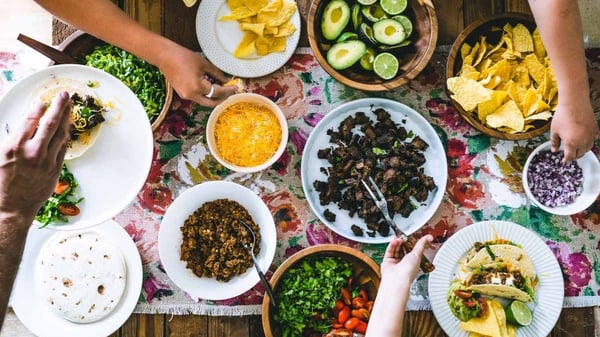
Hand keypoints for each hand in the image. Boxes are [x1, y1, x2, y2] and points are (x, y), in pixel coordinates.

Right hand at [0, 92, 70, 223]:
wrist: (11, 207)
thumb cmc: (1, 181)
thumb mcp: (0, 156)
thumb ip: (14, 138)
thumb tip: (25, 123)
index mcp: (14, 146)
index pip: (31, 119)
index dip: (40, 107)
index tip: (45, 100)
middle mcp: (32, 151)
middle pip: (51, 123)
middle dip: (60, 106)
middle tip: (66, 95)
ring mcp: (46, 160)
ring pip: (61, 134)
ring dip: (67, 119)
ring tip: (70, 108)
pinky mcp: (56, 169)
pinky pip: (63, 148)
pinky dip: (66, 135)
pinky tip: (68, 127)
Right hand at [158, 43, 237, 107]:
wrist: (165, 56)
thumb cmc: (184, 57)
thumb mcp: (204, 64)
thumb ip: (217, 74)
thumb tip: (226, 80)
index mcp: (198, 87)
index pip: (217, 93)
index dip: (228, 90)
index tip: (235, 87)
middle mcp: (191, 95)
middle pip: (211, 103)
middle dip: (222, 98)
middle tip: (230, 92)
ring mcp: (185, 96)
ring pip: (204, 101)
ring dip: (214, 97)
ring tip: (222, 89)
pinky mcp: (182, 94)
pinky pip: (197, 98)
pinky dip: (205, 94)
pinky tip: (210, 87)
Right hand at [381, 234, 432, 281]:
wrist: (397, 277)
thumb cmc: (408, 271)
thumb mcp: (417, 254)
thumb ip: (421, 244)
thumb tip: (429, 237)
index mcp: (413, 262)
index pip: (412, 250)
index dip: (411, 243)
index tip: (411, 237)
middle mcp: (404, 262)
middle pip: (403, 249)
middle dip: (403, 242)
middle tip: (403, 237)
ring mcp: (395, 262)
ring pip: (396, 249)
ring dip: (397, 243)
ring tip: (399, 239)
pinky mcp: (387, 261)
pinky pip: (389, 251)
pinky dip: (391, 246)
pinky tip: (394, 241)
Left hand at [550, 99, 598, 161]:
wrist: (574, 103)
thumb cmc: (562, 116)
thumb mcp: (554, 131)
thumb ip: (554, 142)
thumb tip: (554, 150)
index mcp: (571, 143)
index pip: (570, 157)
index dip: (566, 160)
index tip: (564, 161)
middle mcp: (582, 141)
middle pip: (580, 154)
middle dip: (574, 156)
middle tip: (569, 155)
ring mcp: (590, 136)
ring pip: (588, 148)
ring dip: (582, 150)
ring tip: (577, 148)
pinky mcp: (595, 129)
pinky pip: (594, 139)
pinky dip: (590, 142)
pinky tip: (585, 140)